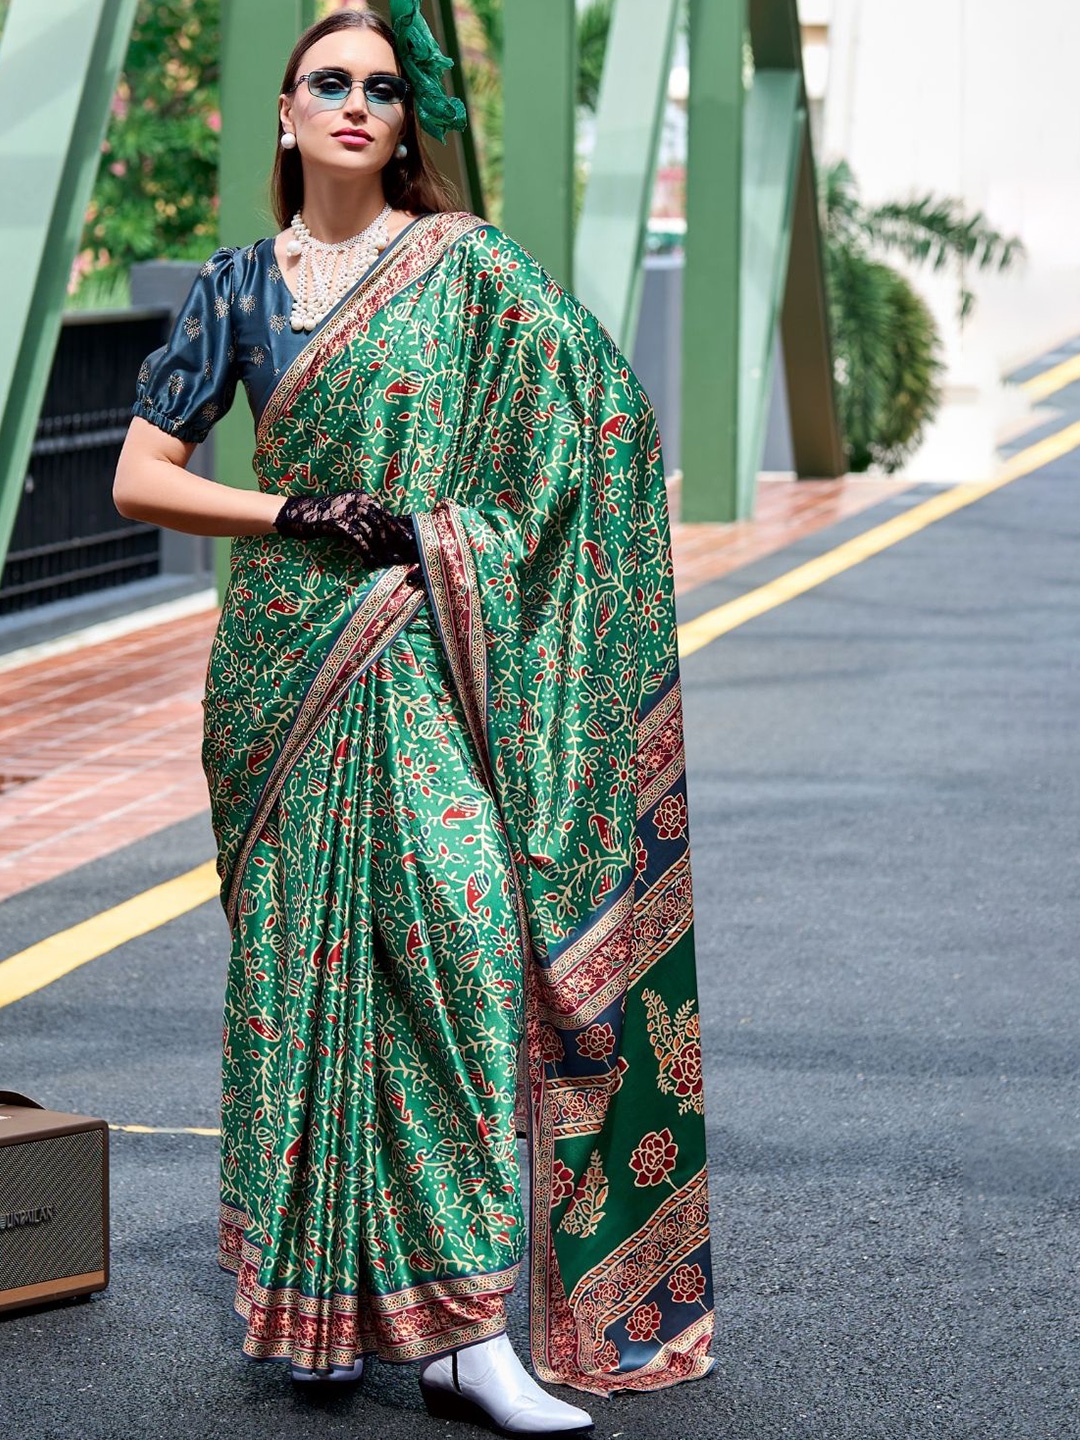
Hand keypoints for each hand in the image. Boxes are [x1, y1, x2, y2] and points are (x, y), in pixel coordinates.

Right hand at [273, 490, 418, 566]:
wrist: (299, 515)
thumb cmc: (325, 517)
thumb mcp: (347, 514)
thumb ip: (364, 520)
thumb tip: (384, 534)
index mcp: (362, 497)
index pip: (385, 512)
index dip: (397, 527)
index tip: (409, 538)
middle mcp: (357, 500)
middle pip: (381, 521)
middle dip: (393, 539)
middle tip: (402, 554)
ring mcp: (347, 510)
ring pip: (371, 531)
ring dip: (380, 549)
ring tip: (387, 560)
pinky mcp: (338, 522)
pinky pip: (357, 538)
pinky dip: (365, 550)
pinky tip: (370, 560)